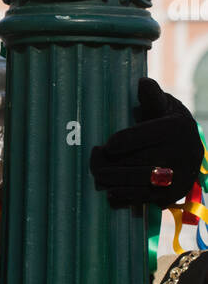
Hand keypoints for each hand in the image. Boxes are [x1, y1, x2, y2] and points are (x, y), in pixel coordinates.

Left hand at [90, 77, 202, 208]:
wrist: (189, 148)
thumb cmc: (165, 121)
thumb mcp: (162, 104)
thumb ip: (150, 95)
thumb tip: (142, 83)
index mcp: (176, 128)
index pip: (143, 136)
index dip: (121, 142)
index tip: (105, 145)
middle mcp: (182, 155)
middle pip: (138, 164)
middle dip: (110, 165)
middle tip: (94, 160)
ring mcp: (178, 178)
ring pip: (139, 185)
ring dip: (113, 183)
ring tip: (98, 178)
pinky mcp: (171, 196)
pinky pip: (143, 200)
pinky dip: (124, 199)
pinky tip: (111, 194)